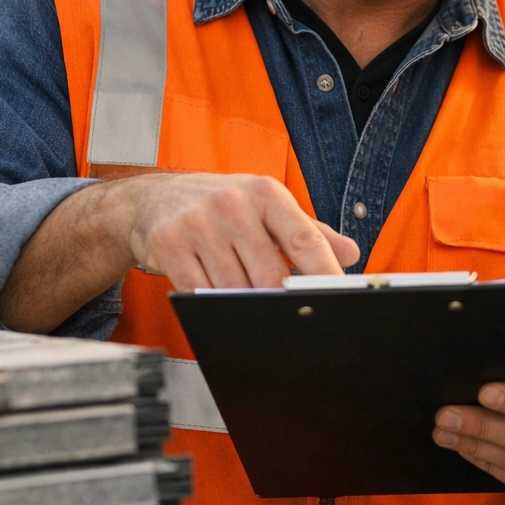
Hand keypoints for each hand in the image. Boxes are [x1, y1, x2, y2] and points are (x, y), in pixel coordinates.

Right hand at [120, 173, 359, 290]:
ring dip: (243, 302)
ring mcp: (198, 223)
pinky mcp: (168, 244)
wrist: (154, 198)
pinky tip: (214, 295)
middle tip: (284, 311)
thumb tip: (350, 255)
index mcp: (266, 193)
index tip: (339, 296)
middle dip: (279, 298)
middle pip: (269, 274)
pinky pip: (199, 292)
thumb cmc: (221, 205)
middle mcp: (232, 203)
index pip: (305, 238)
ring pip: (234, 289)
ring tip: (243, 296)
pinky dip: (212, 303)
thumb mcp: (268, 207)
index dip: (325, 272)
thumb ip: (309, 233)